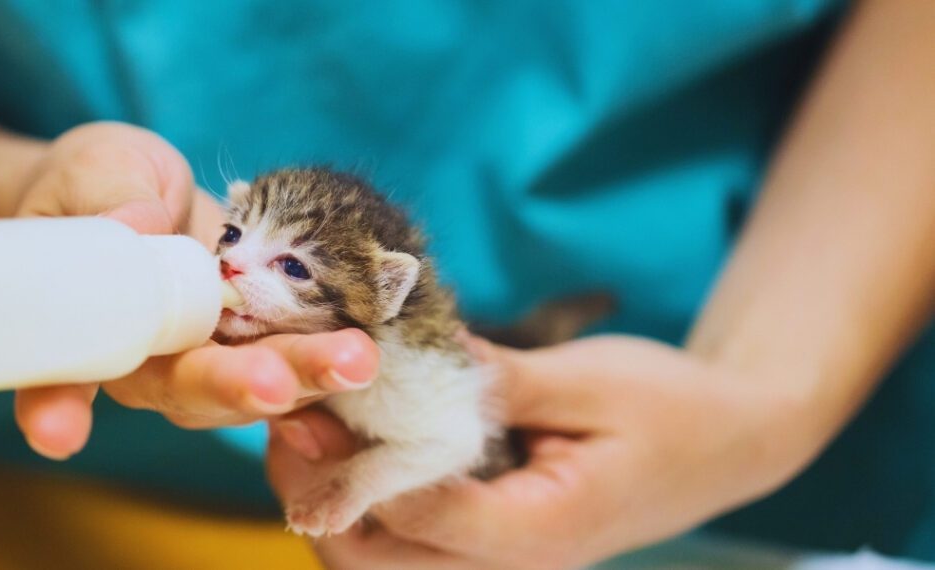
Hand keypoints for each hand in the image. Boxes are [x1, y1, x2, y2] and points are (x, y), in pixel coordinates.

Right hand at [5, 122, 380, 458]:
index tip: (57, 432)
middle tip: (274, 386)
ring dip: (305, 378)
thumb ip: (109, 197)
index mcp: (92, 329)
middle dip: (236, 386)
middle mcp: (153, 363)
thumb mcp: (95, 172)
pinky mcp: (261, 347)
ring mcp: (212, 360)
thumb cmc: (100, 185)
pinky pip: (297, 372)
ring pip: (255, 383)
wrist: (149, 195)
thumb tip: (135, 225)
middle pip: (188, 389)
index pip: (61, 374)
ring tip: (356, 359)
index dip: (54, 404)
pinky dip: (331, 381)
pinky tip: (366, 372)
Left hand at [267, 335, 820, 569]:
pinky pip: (407, 542)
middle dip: (319, 494)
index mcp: (542, 530)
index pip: (423, 514)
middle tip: (286, 416)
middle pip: (381, 558)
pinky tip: (348, 444)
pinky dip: (365, 500)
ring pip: (382, 559)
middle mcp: (512, 565)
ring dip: (332, 500)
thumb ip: (493, 380)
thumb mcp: (588, 380)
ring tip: (302, 425)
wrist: (727, 442)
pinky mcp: (490, 542)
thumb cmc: (671, 407)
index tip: (302, 405)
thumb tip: (400, 356)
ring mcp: (499, 563)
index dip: (353, 464)